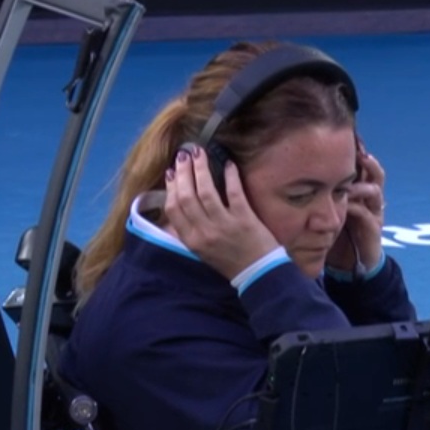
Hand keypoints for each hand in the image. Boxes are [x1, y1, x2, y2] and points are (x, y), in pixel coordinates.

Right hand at [161, 145, 280, 281]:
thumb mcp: (202, 251)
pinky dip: (230, 176)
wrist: (259, 275)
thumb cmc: (230, 261)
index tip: (172, 172)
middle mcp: (204, 232)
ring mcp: (224, 225)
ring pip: (206, 191)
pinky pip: (234, 193)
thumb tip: (177, 205)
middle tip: (184, 155)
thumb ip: (189, 231)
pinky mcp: (244, 220)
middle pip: (187, 196)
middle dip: (184, 172)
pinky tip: (228, 164)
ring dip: (201, 169)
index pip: (173, 209)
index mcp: (192, 240)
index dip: (171, 187)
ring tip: (200, 153)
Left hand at [327, 136, 387, 274]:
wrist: (350, 264)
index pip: (363, 166)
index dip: (358, 151)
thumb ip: (318, 191)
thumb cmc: (337, 234)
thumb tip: (294, 170)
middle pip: (375, 173)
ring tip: (350, 176)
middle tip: (355, 149)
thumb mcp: (326, 208)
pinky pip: (366, 214)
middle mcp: (369, 200)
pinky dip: (355, 206)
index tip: (347, 137)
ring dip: (361, 182)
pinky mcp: (372, 230)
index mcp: (360, 192)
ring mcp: (373, 214)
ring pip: (374, 191)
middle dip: (366, 161)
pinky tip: (344, 201)